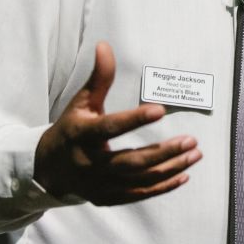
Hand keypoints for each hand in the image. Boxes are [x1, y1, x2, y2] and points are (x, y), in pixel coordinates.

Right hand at [33, 42, 201, 204]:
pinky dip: (163, 187)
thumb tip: (105, 46)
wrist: (49, 168)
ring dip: (170, 168)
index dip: (135, 120)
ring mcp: (98, 184)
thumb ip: (98, 78)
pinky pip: (139, 195)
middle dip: (164, 152)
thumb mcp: (81, 102)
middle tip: (191, 140)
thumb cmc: (71, 128)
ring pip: (139, 180)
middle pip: (131, 162)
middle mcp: (89, 163)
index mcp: (81, 135)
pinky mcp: (107, 197)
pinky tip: (183, 174)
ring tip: (194, 154)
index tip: (160, 110)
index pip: (110, 128)